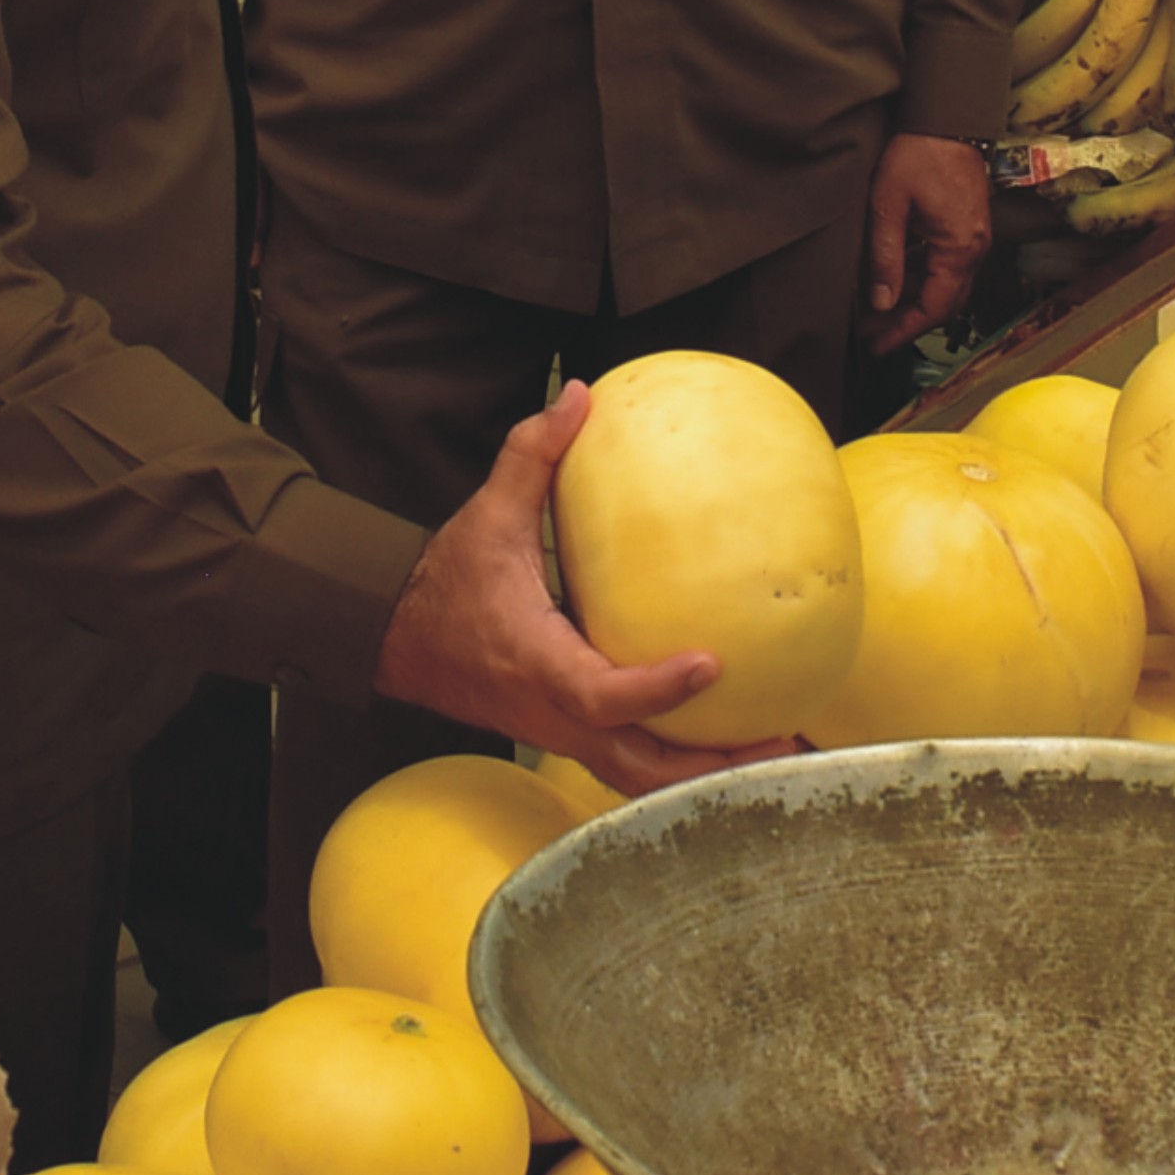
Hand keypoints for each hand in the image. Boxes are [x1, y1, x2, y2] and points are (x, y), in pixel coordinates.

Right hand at [369, 382, 769, 795]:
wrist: (398, 639)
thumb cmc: (447, 581)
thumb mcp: (486, 515)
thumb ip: (531, 455)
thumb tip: (578, 395)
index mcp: (538, 663)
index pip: (603, 695)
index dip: (657, 689)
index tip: (711, 663)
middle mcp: (554, 712)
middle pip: (639, 766)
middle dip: (708, 766)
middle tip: (777, 743)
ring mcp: (562, 733)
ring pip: (639, 779)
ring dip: (704, 775)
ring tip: (774, 753)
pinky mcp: (570, 736)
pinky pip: (631, 763)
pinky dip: (680, 765)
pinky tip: (730, 743)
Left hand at [863, 130, 989, 353]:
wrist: (948, 117)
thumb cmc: (917, 154)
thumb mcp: (889, 206)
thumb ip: (885, 256)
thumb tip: (881, 303)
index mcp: (959, 248)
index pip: (934, 308)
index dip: (903, 331)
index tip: (876, 346)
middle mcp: (974, 249)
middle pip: (943, 303)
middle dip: (906, 321)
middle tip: (870, 333)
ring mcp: (973, 238)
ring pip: (943, 285)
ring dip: (911, 299)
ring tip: (873, 306)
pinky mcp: (966, 227)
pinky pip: (945, 265)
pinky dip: (919, 277)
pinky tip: (891, 277)